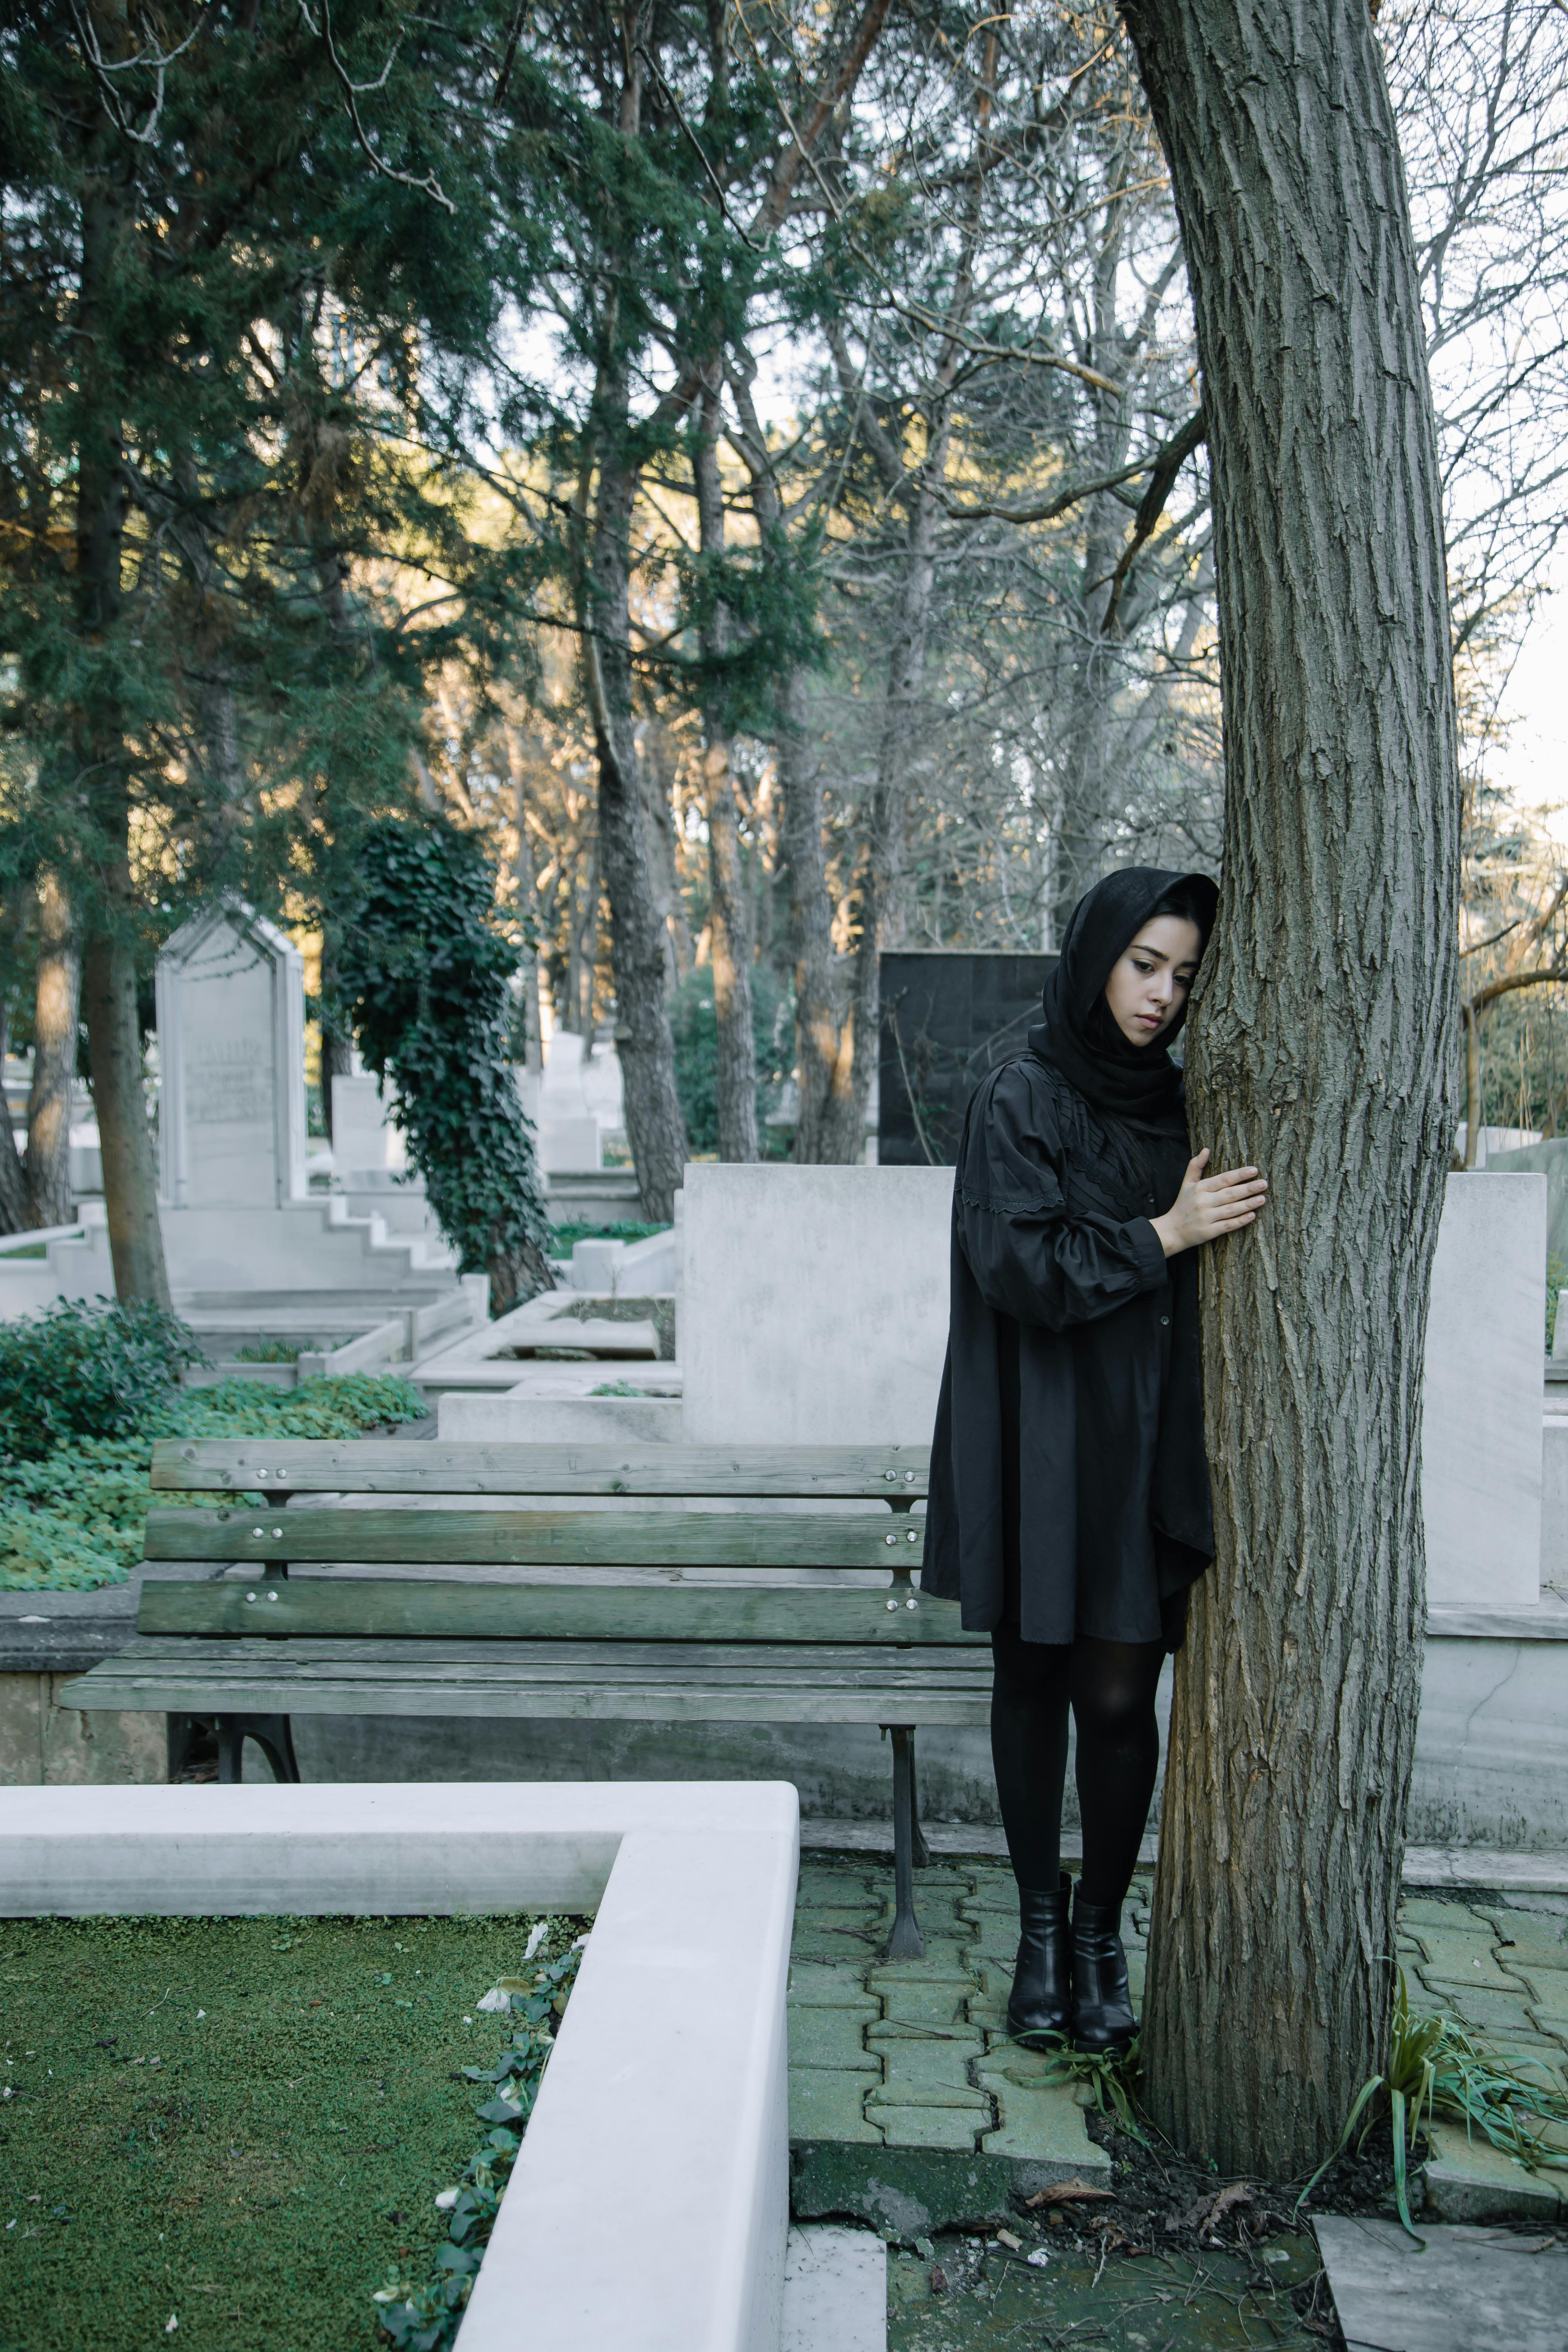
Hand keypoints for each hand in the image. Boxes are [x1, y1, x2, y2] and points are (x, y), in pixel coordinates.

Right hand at [1150, 1149, 1267, 1256]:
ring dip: (1248, 1204)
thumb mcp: (1187, 1183)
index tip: (1254, 1170)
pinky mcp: (1209, 1232)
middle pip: (1230, 1194)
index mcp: (1200, 1188)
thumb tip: (1206, 1149)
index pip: (1223, 1179)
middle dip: (1248, 1188)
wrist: (1172, 1230)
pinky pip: (1228, 1225)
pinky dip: (1240, 1221)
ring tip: (1262, 1199)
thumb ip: (1195, 1166)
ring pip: (1231, 1210)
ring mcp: (1207, 1218)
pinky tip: (1252, 1216)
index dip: (1239, 1175)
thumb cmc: (1183, 1204)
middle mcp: (1203, 1202)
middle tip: (1264, 1184)